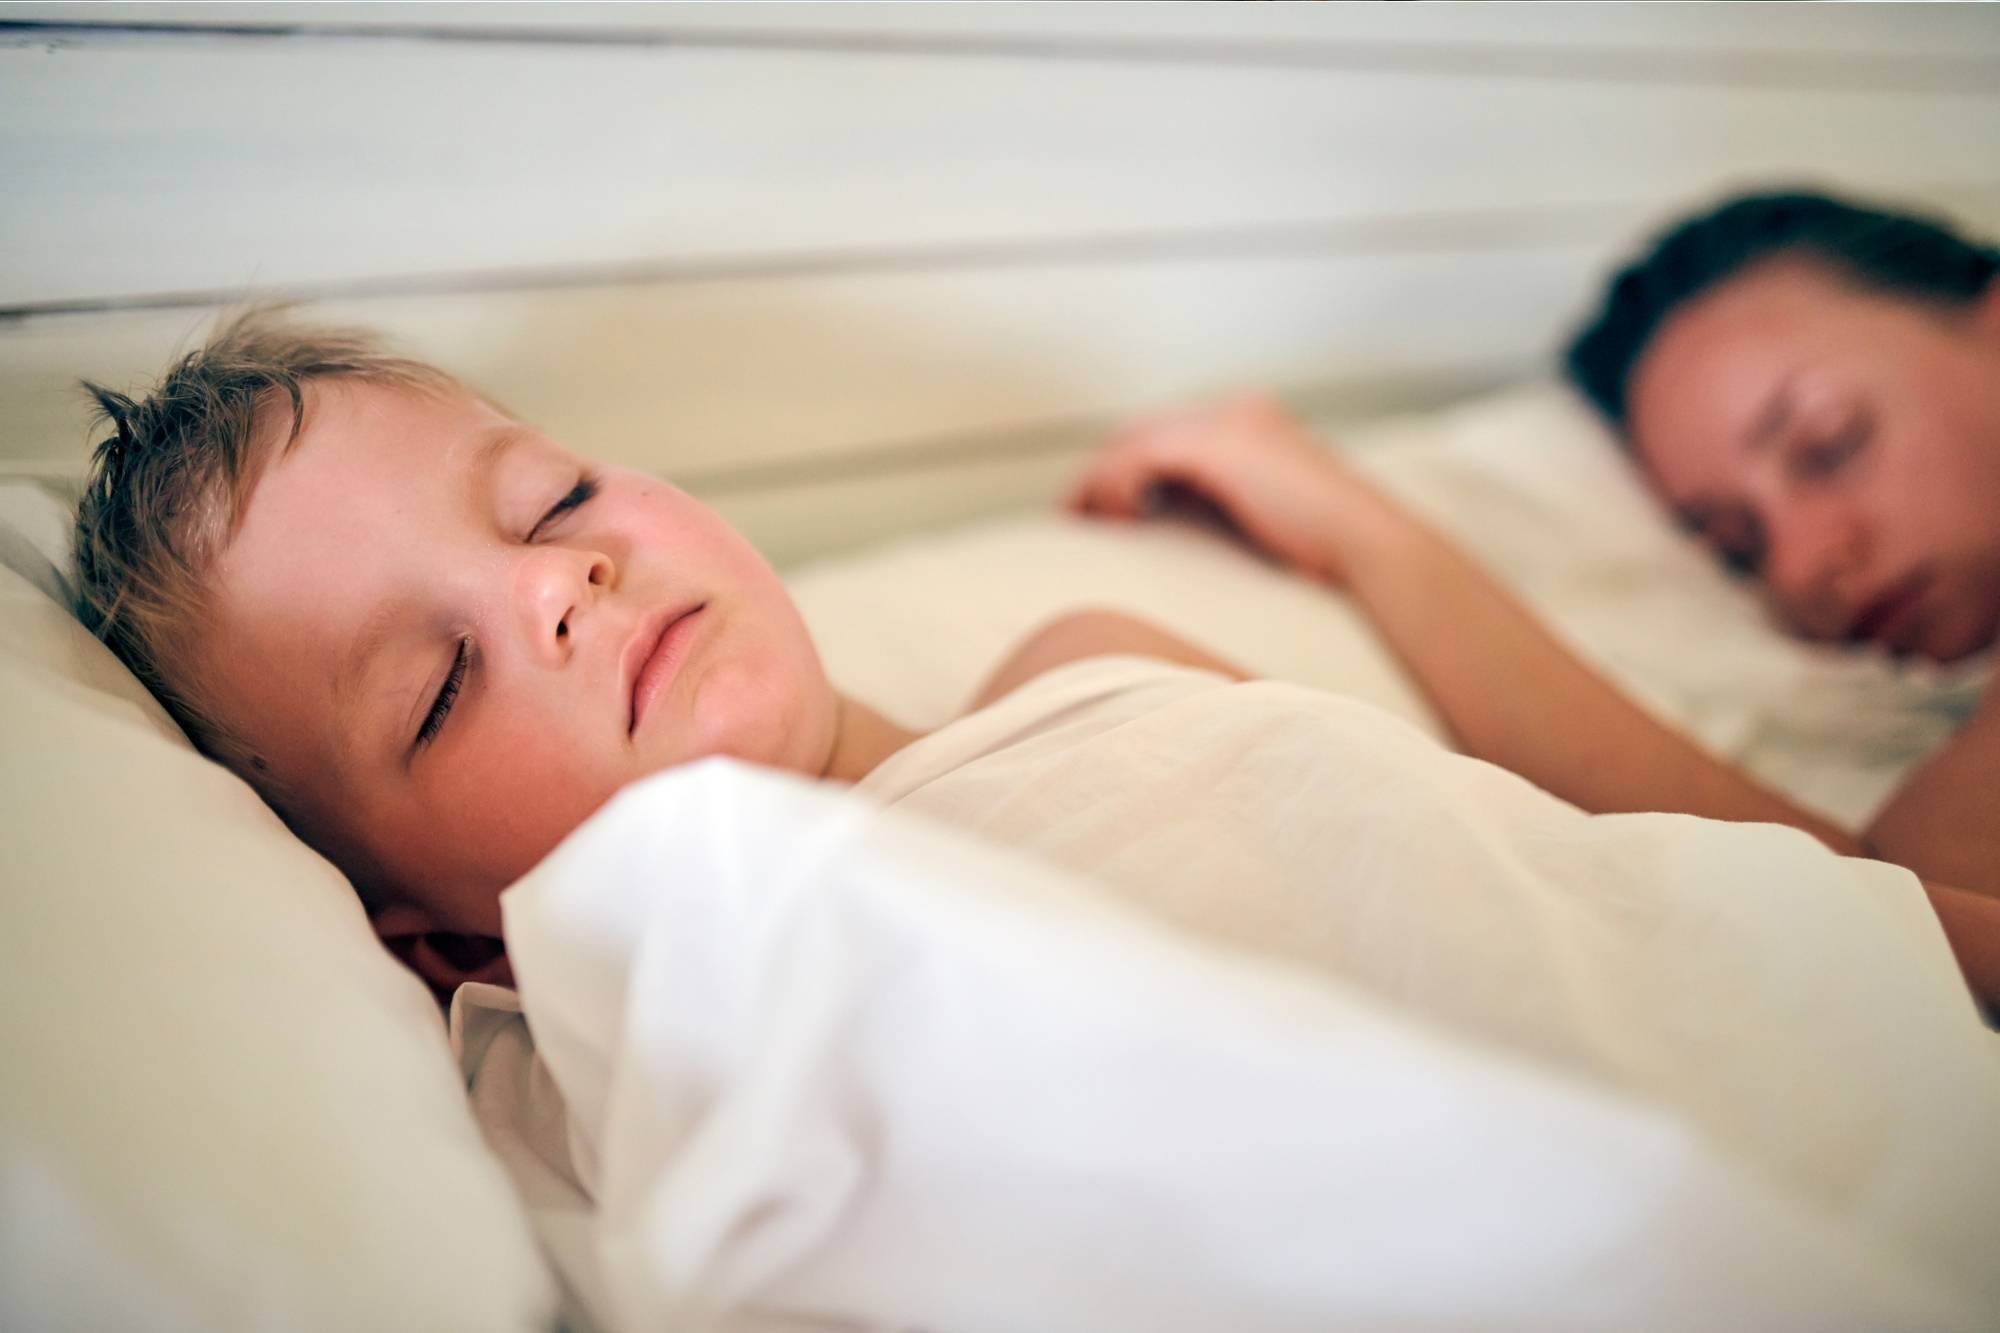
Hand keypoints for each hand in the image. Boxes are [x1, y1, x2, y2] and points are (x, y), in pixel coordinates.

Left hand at [1066, 393, 1402, 581]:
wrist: (1368, 545)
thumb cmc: (1330, 549)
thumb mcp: (1270, 516)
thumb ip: (1228, 505)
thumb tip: (1178, 522)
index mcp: (1254, 421)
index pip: (1173, 434)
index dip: (1132, 468)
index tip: (1107, 508)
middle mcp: (1238, 410)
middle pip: (1146, 430)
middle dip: (1106, 471)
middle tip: (1077, 514)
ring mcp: (1228, 420)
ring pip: (1137, 441)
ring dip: (1103, 481)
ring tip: (1087, 521)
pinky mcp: (1218, 444)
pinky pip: (1142, 457)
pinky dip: (1120, 485)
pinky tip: (1121, 518)